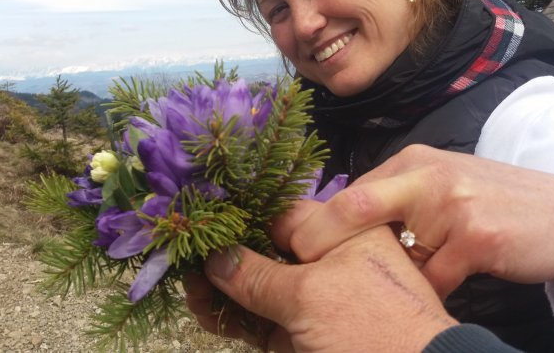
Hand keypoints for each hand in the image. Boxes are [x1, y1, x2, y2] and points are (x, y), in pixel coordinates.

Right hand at [185, 200, 456, 352]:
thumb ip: (256, 275)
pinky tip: (206, 312)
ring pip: (261, 290)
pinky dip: (237, 320)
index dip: (241, 218)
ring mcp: (318, 303)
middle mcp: (329, 262)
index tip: (200, 223)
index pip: (282, 216)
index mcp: (344, 234)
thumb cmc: (369, 327)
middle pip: (266, 253)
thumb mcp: (311, 296)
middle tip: (184, 262)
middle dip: (224, 259)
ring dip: (223, 292)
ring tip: (187, 290)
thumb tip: (213, 257)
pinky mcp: (306, 337)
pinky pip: (265, 322)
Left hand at [285, 145, 553, 300]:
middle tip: (296, 271)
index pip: (349, 192)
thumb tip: (338, 224)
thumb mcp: (443, 188)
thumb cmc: (496, 205)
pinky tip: (434, 297)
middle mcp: (427, 175)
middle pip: (354, 208)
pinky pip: (433, 280)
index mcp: (413, 161)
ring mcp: (453, 204)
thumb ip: (397, 199)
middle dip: (317, 242)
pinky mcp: (478, 236)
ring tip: (377, 296)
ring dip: (385, 281)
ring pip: (393, 255)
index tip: (286, 246)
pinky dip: (427, 295)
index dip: (315, 223)